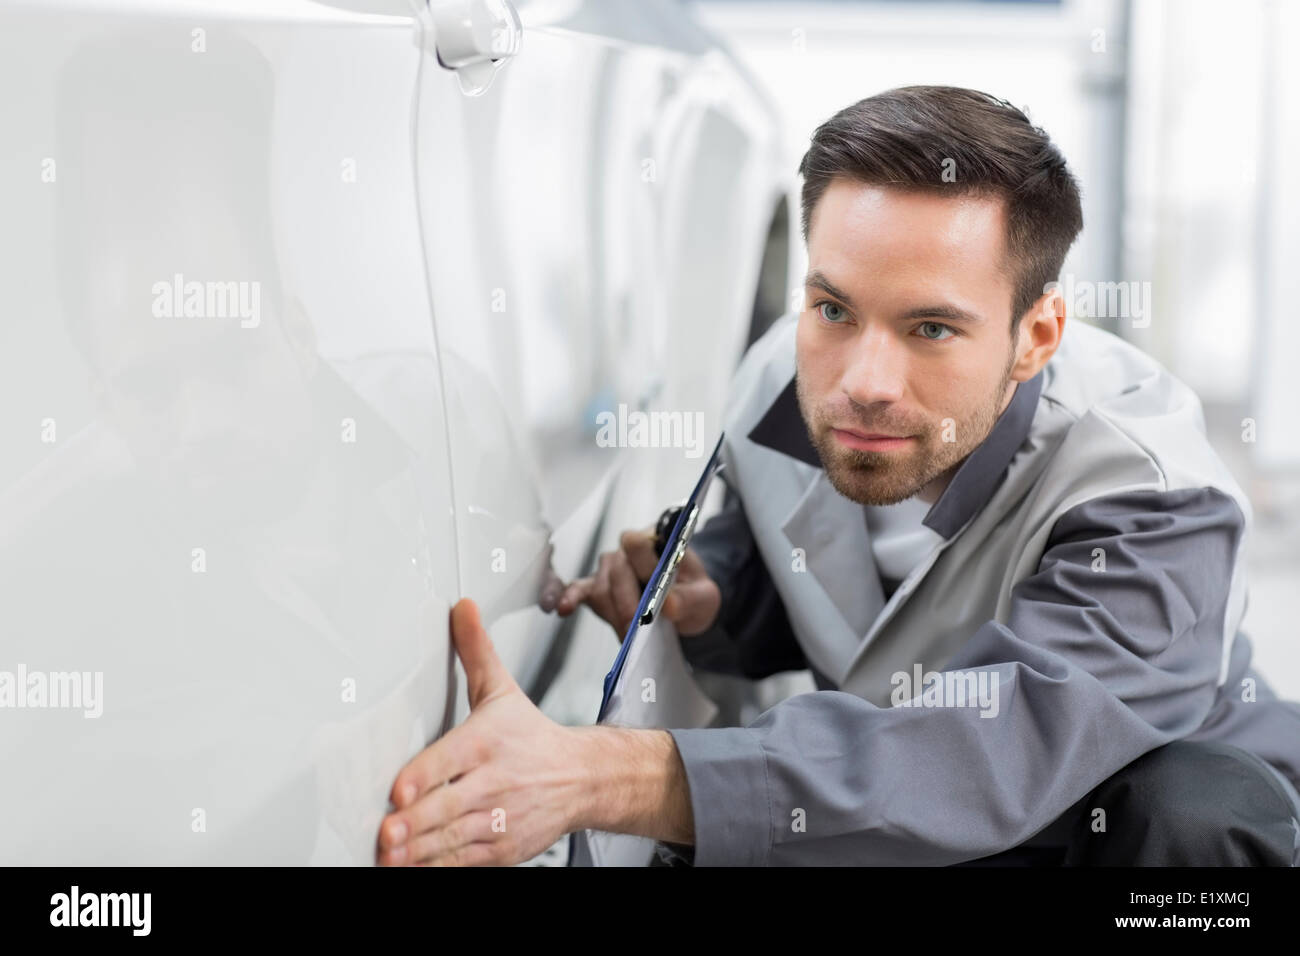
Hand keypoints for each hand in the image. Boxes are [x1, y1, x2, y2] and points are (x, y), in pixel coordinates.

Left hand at [376, 598, 589, 865]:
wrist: (582, 778)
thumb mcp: (504, 690)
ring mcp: (498, 819)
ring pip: (454, 838)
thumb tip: (461, 607)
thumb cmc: (531, 736)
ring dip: (420, 850)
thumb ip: (475, 651)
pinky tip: (411, 867)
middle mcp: (494, 782)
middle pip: (449, 805)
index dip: (425, 776)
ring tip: (390, 856)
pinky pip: (466, 861)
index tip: (400, 790)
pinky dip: (439, 866)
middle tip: (386, 832)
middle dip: (416, 822)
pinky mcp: (503, 849)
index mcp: (488, 741)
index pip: (452, 758)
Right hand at [553, 526, 720, 638]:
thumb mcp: (704, 597)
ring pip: (601, 587)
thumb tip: (668, 605)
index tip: (655, 595)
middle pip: (616, 569)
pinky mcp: (596, 588)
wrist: (684, 609)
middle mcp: (627, 550)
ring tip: (628, 636)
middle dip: (627, 602)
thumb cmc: (692, 595)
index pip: (639, 543)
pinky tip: (563, 608)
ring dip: (613, 613)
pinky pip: (579, 589)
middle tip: (637, 629)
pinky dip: (570, 597)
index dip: (644, 567)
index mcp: (655, 540)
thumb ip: (689, 598)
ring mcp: (609, 569)